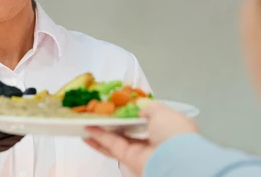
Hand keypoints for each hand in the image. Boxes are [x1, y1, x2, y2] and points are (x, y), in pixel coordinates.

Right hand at [83, 101, 198, 174]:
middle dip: (113, 119)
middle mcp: (153, 140)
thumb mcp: (162, 111)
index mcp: (167, 127)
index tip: (117, 101)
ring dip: (101, 129)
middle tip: (98, 110)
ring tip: (86, 119)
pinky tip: (86, 130)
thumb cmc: (173, 132)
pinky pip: (112, 146)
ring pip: (117, 138)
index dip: (131, 110)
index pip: (147, 117)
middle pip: (128, 128)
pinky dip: (99, 138)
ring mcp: (140, 150)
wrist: (175, 159)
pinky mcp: (128, 159)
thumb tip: (135, 105)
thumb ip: (146, 106)